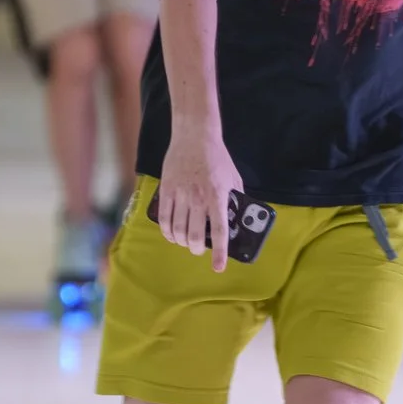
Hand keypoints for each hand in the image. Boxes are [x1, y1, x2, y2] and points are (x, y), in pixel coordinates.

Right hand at [157, 125, 242, 273]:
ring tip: (186, 242)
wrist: (194, 136)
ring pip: (178, 231)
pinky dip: (167, 232)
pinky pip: (164, 219)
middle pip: (195, 236)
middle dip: (197, 249)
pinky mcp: (166, 190)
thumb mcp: (234, 178)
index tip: (218, 267)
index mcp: (218, 196)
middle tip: (199, 249)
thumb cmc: (217, 158)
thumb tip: (238, 218)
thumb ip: (236, 199)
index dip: (220, 252)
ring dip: (182, 242)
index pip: (220, 231)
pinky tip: (171, 235)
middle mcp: (198, 198)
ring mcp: (180, 195)